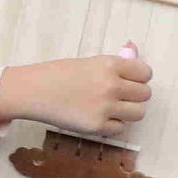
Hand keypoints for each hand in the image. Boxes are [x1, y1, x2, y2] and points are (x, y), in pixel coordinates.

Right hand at [4, 47, 150, 139]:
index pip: (145, 73)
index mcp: (109, 64)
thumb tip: (133, 48)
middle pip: (145, 94)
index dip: (139, 77)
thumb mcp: (88, 62)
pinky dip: (113, 124)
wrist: (32, 91)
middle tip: (120, 95)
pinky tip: (99, 117)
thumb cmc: (57, 73)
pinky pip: (120, 128)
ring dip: (129, 111)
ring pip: (138, 113)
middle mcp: (111, 85)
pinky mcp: (96, 126)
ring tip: (114, 108)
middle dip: (135, 95)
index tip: (130, 80)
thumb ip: (115, 61)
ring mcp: (105, 107)